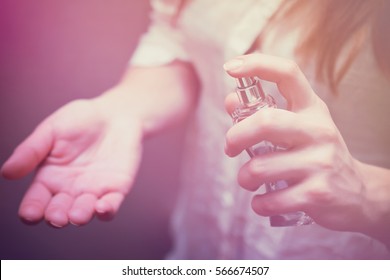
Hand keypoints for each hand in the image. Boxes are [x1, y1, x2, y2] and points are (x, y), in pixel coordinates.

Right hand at [1, 98, 142, 226]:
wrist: (114, 113)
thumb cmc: (80, 120)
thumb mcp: (51, 131)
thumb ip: (31, 151)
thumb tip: (6, 172)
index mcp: (49, 178)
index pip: (36, 201)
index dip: (32, 211)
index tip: (30, 214)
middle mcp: (69, 190)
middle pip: (59, 211)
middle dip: (57, 216)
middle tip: (57, 216)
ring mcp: (93, 191)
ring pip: (84, 212)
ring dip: (80, 216)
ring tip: (76, 216)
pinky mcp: (116, 189)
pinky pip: (111, 206)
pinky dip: (107, 211)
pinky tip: (102, 207)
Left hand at [223, 53, 389, 237]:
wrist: (358, 193)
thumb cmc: (318, 155)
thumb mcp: (300, 127)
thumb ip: (265, 112)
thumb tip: (230, 100)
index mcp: (312, 109)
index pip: (288, 74)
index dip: (257, 65)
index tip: (230, 68)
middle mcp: (318, 131)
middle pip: (264, 122)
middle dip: (235, 137)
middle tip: (229, 148)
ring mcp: (320, 163)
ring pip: (258, 168)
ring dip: (244, 178)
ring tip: (249, 180)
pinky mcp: (317, 195)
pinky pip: (269, 200)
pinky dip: (257, 203)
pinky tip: (263, 200)